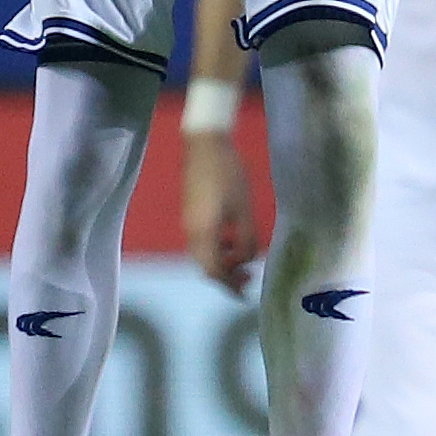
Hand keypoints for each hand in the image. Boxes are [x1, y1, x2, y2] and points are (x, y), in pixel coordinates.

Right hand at [187, 131, 266, 299]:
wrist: (204, 144)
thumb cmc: (228, 174)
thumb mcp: (244, 209)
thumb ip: (247, 239)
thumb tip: (247, 260)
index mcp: (203, 233)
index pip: (214, 270)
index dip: (229, 285)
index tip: (245, 292)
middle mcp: (190, 232)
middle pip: (206, 265)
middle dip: (226, 275)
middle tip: (247, 276)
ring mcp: (187, 222)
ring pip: (203, 253)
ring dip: (222, 260)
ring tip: (243, 256)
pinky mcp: (189, 213)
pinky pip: (201, 240)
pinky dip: (216, 247)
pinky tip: (231, 237)